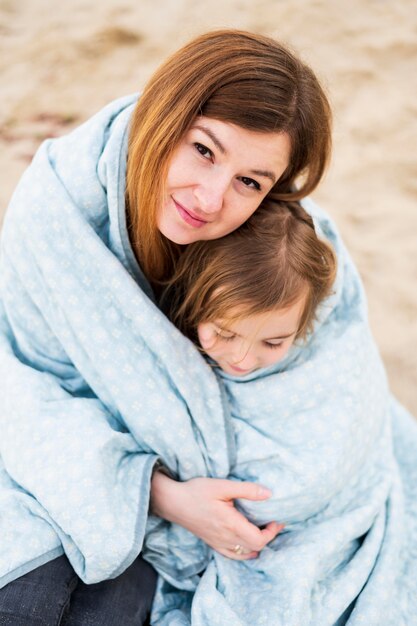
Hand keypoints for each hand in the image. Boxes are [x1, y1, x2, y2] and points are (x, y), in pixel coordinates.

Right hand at [150, 473, 283, 559]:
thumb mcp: (222, 485)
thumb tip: (269, 494)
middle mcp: (226, 538)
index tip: (276, 519)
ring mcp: (218, 543)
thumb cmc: (197, 491)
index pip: (259, 539)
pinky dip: (245, 552)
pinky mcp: (212, 543)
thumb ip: (247, 490)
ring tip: (262, 529)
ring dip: (258, 544)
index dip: (272, 532)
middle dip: (268, 536)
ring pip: (245, 552)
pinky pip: (233, 555)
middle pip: (255, 547)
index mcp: (230, 524)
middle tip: (272, 521)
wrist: (173, 502)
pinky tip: (249, 545)